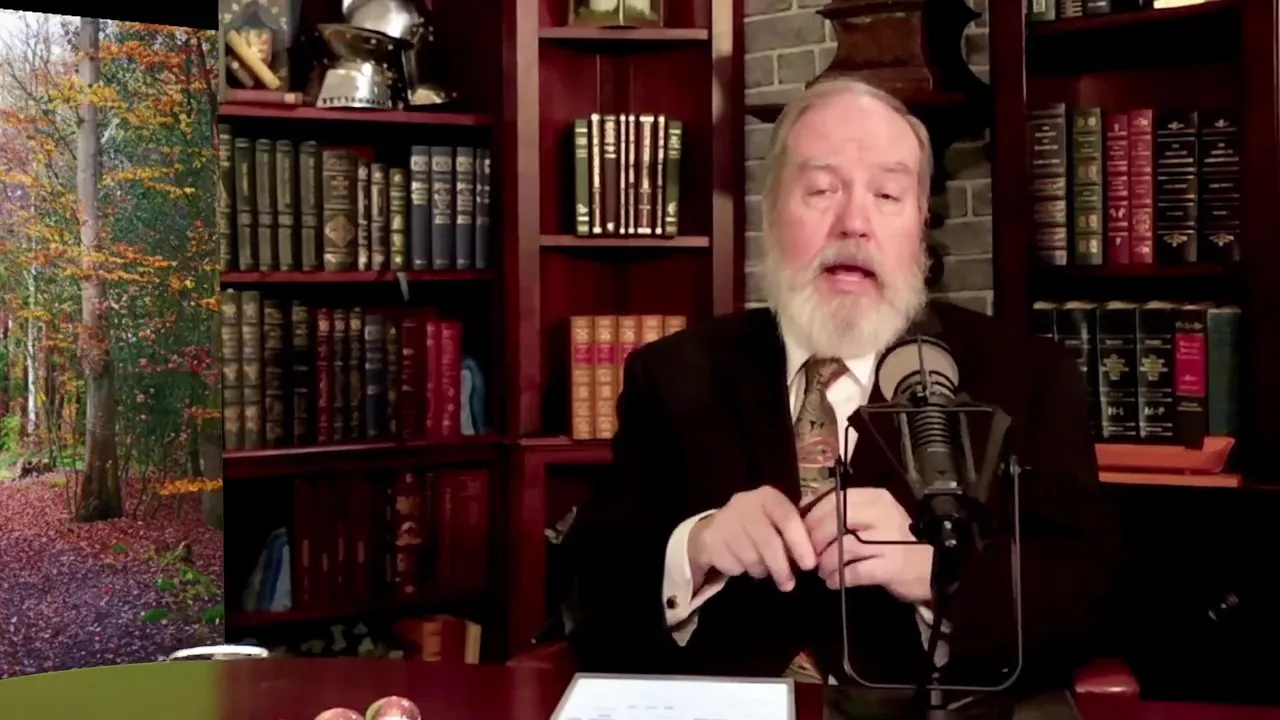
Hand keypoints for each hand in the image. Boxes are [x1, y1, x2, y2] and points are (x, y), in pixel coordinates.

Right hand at [688, 486, 816, 591]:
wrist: (714, 530)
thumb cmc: (756, 527)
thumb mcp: (775, 521)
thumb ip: (795, 532)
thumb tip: (817, 554)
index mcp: (767, 496)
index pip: (788, 518)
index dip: (801, 544)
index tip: (809, 565)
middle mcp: (744, 503)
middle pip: (769, 542)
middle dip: (782, 567)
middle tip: (789, 584)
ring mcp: (725, 520)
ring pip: (752, 558)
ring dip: (761, 570)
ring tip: (761, 568)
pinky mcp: (710, 539)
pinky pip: (734, 565)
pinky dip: (741, 570)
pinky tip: (741, 563)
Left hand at [803, 488, 932, 603]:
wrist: (935, 566)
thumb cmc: (897, 541)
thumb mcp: (872, 517)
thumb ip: (841, 509)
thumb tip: (803, 504)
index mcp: (875, 498)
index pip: (834, 500)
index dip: (812, 516)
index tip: (801, 531)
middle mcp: (882, 514)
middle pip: (834, 521)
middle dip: (815, 540)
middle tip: (808, 555)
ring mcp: (888, 540)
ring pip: (842, 548)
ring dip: (825, 562)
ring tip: (823, 571)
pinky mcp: (891, 566)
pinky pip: (855, 572)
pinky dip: (839, 578)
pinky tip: (834, 582)